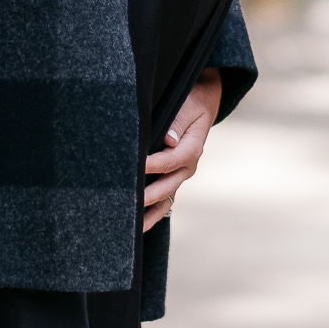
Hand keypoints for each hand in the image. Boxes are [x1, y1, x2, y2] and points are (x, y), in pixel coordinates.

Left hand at [143, 69, 220, 231]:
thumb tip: (168, 141)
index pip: (168, 162)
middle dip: (145, 197)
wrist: (204, 102)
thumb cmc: (192, 101)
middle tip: (124, 203)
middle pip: (166, 187)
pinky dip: (151, 213)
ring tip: (129, 226)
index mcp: (192, 149)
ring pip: (165, 201)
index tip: (132, 167)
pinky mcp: (173, 178)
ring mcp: (180, 175)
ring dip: (148, 214)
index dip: (150, 166)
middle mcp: (187, 167)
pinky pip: (164, 201)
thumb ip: (177, 122)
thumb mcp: (188, 105)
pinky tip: (135, 223)